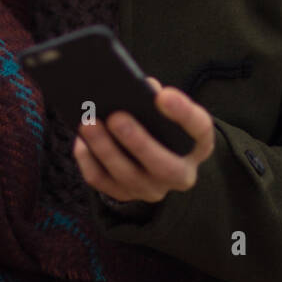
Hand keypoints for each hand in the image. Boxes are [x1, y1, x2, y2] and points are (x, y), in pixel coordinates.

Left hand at [72, 76, 215, 203]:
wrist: (154, 155)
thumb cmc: (159, 122)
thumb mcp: (165, 110)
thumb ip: (155, 97)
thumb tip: (136, 86)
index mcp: (198, 145)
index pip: (200, 130)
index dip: (183, 113)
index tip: (163, 95)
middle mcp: (181, 174)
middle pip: (163, 166)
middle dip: (138, 142)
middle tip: (116, 117)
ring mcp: (152, 189)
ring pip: (127, 176)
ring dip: (106, 149)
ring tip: (88, 123)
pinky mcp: (124, 195)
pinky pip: (102, 182)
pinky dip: (89, 160)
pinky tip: (81, 141)